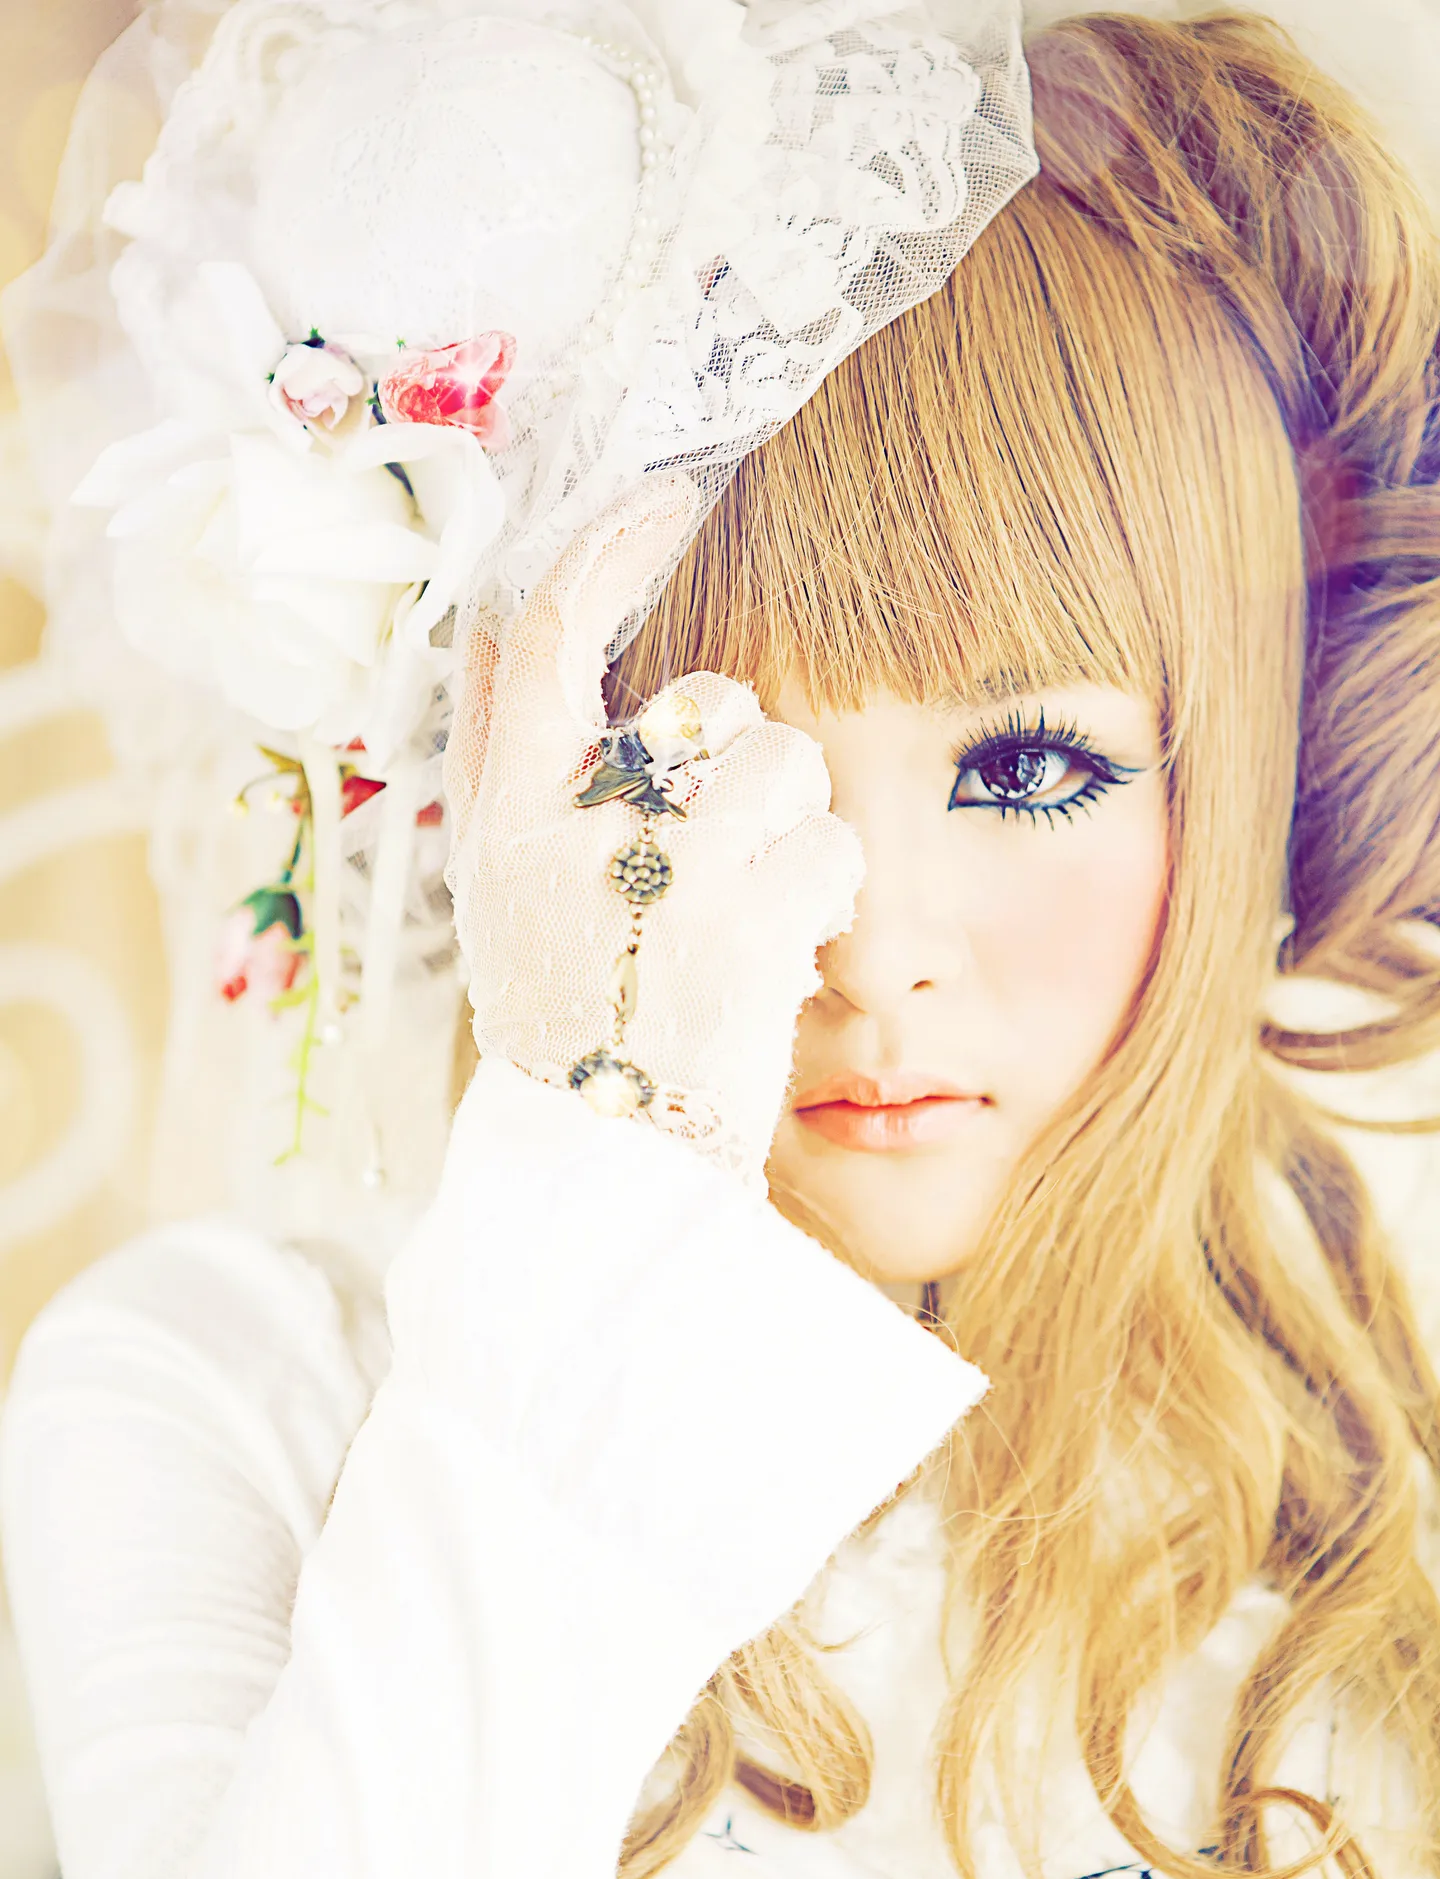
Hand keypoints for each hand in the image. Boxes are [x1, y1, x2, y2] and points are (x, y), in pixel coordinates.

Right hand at [444, 476, 863, 1188]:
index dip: (606, 545)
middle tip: (715, 857)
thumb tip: (536, 620)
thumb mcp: (506, 886)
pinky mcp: (746, 929)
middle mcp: (573, 829)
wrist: (602, 1166)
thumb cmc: (568, 1012)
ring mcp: (663, 874)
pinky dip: (825, 896)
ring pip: (788, 765)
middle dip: (741, 766)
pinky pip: (834, 849)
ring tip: (749, 909)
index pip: (545, 627)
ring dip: (792, 831)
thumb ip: (518, 761)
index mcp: (504, 811)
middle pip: (708, 705)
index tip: (662, 501)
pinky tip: (780, 949)